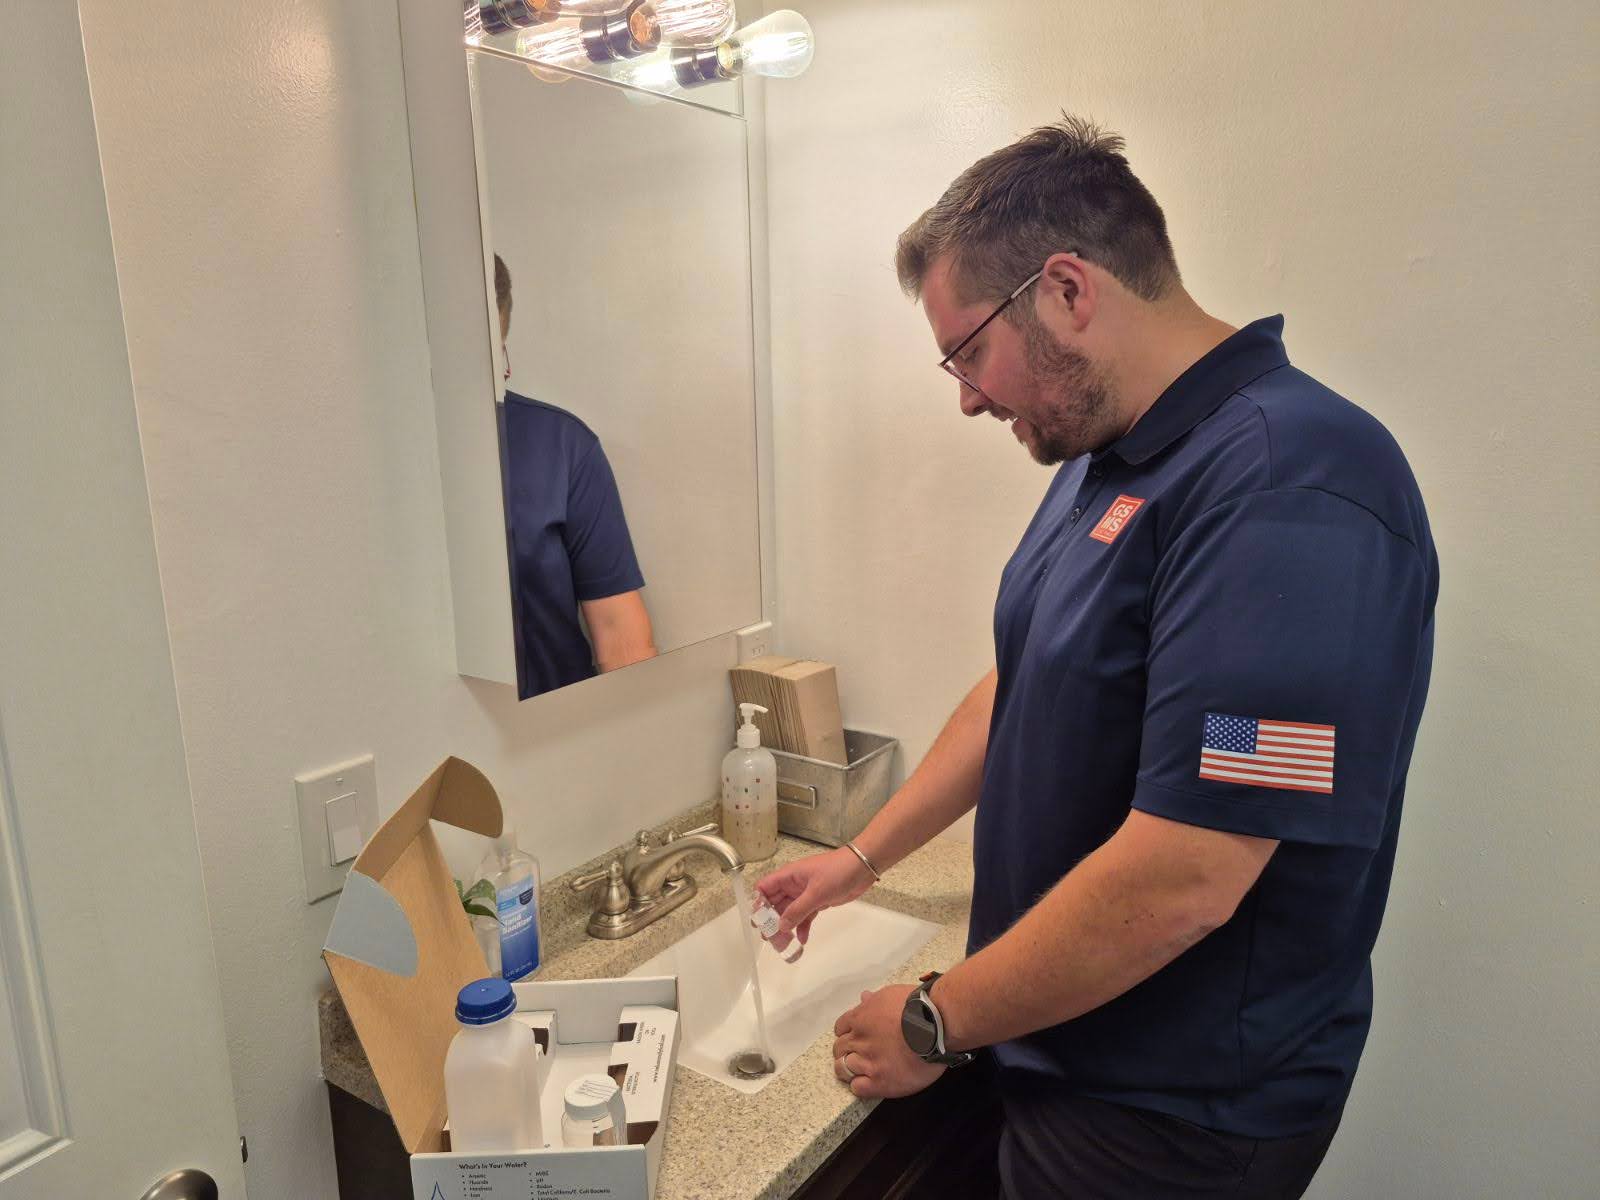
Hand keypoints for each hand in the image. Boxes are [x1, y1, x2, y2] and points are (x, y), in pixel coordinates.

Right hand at [755, 847, 874, 951]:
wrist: (863, 867)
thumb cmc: (837, 873)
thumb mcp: (816, 892)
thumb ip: (797, 910)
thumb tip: (780, 926)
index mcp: (789, 876)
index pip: (765, 887)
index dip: (759, 902)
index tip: (759, 921)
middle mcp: (794, 885)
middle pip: (775, 902)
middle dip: (771, 919)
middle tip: (769, 938)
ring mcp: (806, 894)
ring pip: (790, 912)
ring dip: (786, 926)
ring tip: (783, 944)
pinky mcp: (818, 901)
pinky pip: (805, 916)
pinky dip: (803, 927)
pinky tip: (802, 940)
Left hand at [831, 985, 945, 1099]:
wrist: (937, 1025)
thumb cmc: (918, 1007)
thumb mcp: (892, 995)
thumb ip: (874, 1000)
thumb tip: (863, 997)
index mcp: (860, 1018)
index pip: (840, 1028)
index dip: (847, 1034)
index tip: (856, 1037)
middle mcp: (859, 1040)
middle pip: (839, 1049)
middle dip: (845, 1051)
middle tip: (859, 1054)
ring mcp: (868, 1062)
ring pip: (842, 1069)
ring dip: (849, 1069)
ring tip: (862, 1070)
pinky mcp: (879, 1081)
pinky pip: (857, 1088)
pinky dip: (860, 1085)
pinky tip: (871, 1082)